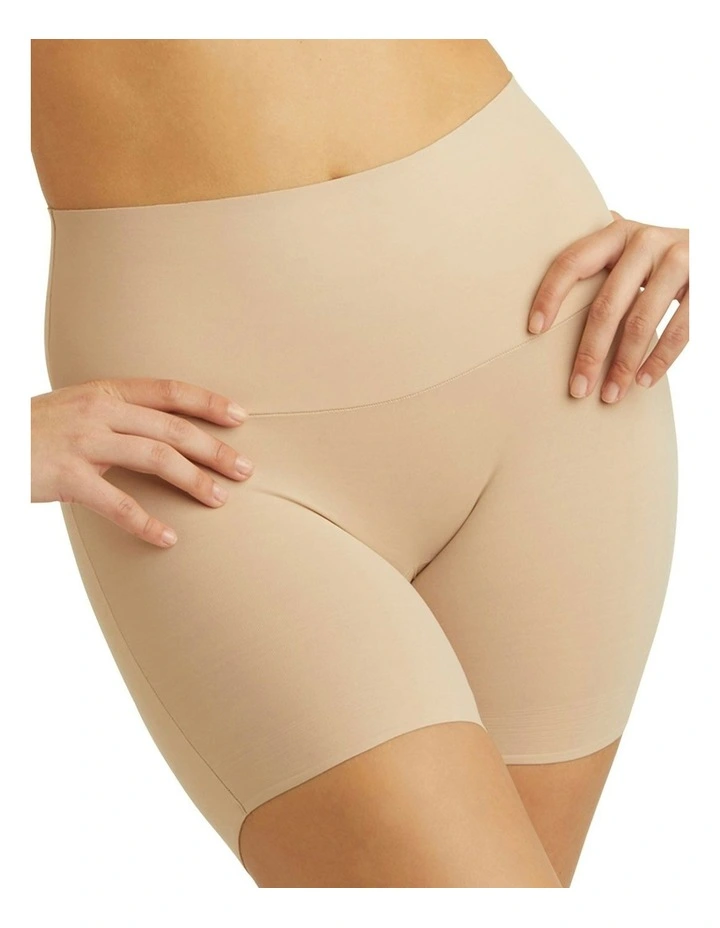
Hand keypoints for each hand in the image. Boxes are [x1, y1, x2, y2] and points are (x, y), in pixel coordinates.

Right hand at [31, 378, 254, 547]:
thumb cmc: (33, 431)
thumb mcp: (77, 410)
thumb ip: (116, 417)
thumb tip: (161, 434)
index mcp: (104, 391)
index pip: (168, 390)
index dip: (208, 402)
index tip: (241, 417)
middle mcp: (98, 410)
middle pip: (173, 427)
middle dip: (215, 449)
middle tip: (246, 469)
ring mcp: (82, 441)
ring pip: (156, 458)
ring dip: (194, 481)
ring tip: (220, 499)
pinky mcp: (65, 475)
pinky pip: (116, 503)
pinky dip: (145, 523)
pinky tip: (168, 538)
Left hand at [527, 211, 688, 402]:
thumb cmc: (662, 254)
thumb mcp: (632, 244)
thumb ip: (601, 250)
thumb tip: (543, 253)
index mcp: (618, 234)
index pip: (572, 262)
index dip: (549, 296)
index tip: (534, 330)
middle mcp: (647, 242)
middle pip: (606, 305)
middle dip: (589, 353)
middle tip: (577, 389)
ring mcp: (679, 261)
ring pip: (641, 323)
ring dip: (623, 366)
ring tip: (610, 394)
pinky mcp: (707, 283)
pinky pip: (679, 330)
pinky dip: (659, 360)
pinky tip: (643, 381)